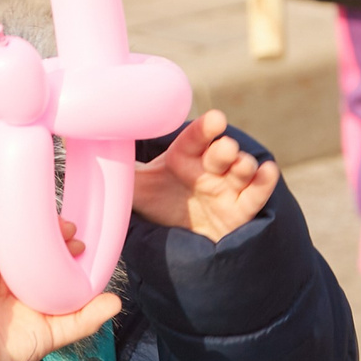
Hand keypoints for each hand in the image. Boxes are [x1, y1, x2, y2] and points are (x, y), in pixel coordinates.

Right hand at [0, 185, 120, 360]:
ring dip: (13, 209)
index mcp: (24, 277)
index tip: (79, 241)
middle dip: (46, 224)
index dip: (61, 239)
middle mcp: (5, 265)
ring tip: (32, 200)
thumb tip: (116, 303)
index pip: (43, 248)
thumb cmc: (13, 347)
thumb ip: (85, 318)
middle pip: (24, 233)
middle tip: (67, 227)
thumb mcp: (55, 331)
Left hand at [134, 108, 278, 240]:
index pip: (195, 139)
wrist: (180, 241)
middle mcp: (209, 168)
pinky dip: (264, 181)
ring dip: (244, 164)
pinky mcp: (242, 209)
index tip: (214, 120)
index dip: (204, 129)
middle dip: (223, 149)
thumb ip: (122, 171)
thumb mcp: (138, 190)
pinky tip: (267, 172)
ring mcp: (228, 187)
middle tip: (223, 149)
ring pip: (241, 170)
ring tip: (241, 165)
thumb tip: (92, 145)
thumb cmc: (161, 205)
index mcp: (184, 158)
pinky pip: (256, 193)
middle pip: (220, 152)